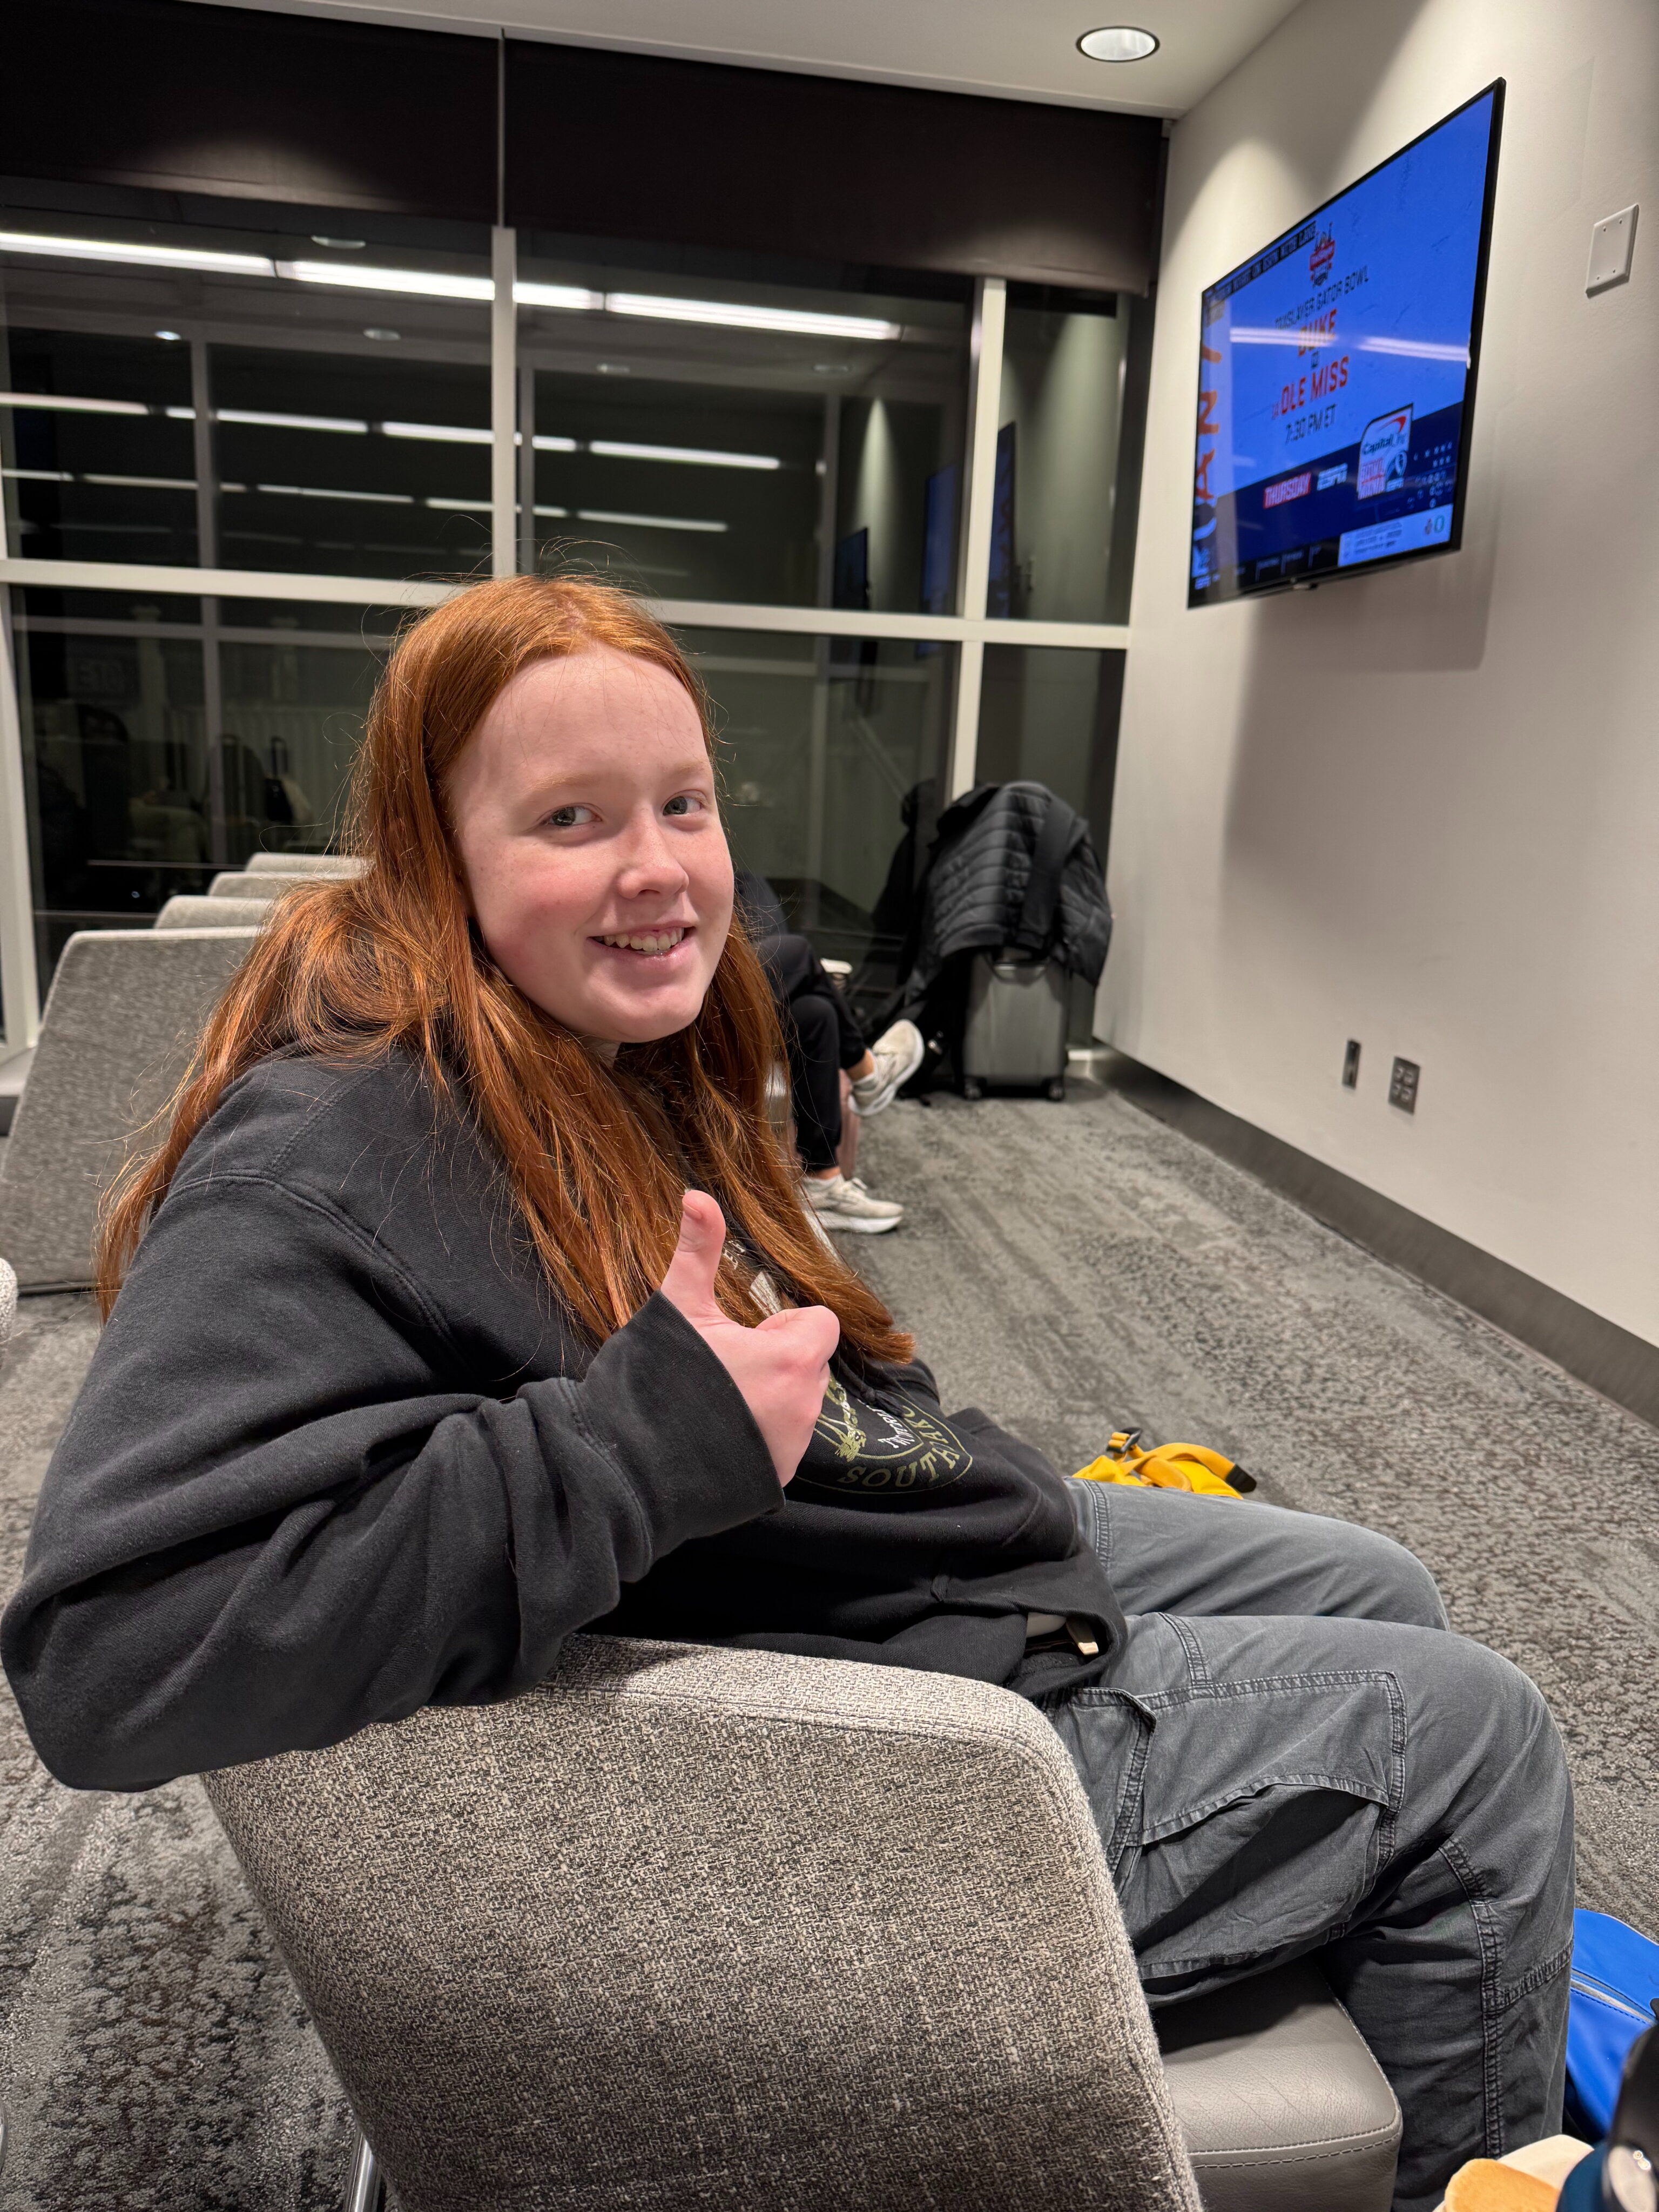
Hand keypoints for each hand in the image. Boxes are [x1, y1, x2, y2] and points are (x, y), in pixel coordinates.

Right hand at [659, 1191, 838, 1485]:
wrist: (629, 1465)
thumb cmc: (658, 1380)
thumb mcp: (678, 1307)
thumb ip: (698, 1250)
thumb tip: (697, 1194)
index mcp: (790, 1359)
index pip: (821, 1324)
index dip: (785, 1323)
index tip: (748, 1333)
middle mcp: (804, 1405)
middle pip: (809, 1361)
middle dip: (777, 1357)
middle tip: (726, 1366)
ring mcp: (793, 1446)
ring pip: (799, 1401)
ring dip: (770, 1394)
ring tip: (719, 1400)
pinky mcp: (779, 1477)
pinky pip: (786, 1439)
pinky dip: (762, 1432)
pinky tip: (720, 1433)